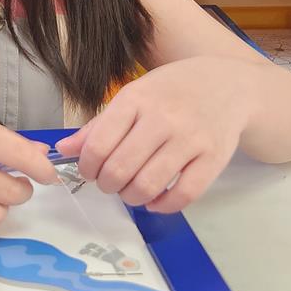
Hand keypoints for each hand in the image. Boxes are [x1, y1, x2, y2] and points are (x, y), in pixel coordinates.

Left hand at [54, 58, 248, 213]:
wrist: (228, 84)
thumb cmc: (172, 90)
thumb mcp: (132, 95)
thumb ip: (98, 125)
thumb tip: (63, 150)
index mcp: (136, 99)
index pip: (98, 145)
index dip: (86, 167)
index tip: (89, 171)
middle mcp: (163, 118)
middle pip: (120, 169)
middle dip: (107, 184)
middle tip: (109, 183)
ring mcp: (191, 139)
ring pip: (148, 185)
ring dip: (131, 197)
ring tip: (130, 191)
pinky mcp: (213, 158)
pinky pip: (183, 195)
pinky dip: (163, 205)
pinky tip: (154, 199)